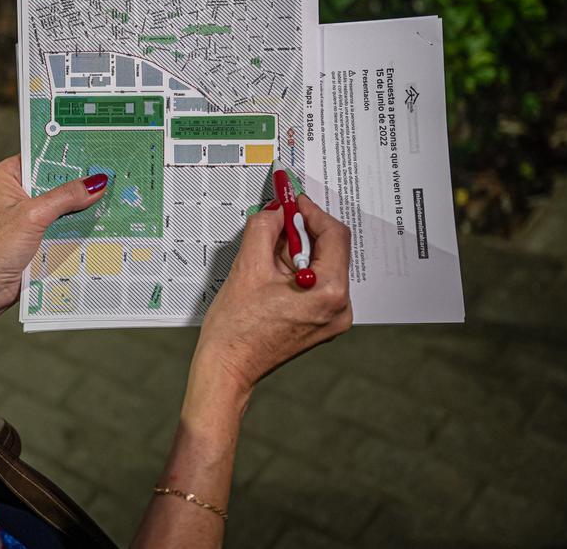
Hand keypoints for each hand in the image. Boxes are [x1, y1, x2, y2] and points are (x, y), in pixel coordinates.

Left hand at [0, 154, 107, 311]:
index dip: (68, 153)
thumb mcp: (33, 216)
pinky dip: (80, 223)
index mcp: (8, 175)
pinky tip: (102, 220)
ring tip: (113, 197)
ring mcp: (30, 213)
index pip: (43, 155)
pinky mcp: (39, 233)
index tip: (96, 150)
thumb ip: (65, 197)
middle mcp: (19, 191)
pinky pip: (65, 222)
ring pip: (64, 202)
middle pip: (57, 179)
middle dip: (81, 181)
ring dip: (83, 205)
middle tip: (112, 175)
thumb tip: (96, 183)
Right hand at [193, 194, 351, 395]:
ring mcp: (332, 319)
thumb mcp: (248, 266)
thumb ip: (265, 229)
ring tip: (265, 258)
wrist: (227, 367)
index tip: (292, 201)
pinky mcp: (320, 324)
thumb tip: (276, 210)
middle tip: (275, 221)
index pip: (334, 235)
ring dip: (296, 253)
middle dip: (301, 233)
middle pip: (330, 251)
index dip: (311, 212)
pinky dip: (296, 271)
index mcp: (328, 293)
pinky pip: (315, 284)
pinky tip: (270, 275)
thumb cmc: (236, 329)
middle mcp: (339, 308)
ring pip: (321, 267)